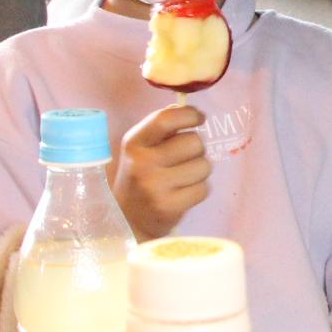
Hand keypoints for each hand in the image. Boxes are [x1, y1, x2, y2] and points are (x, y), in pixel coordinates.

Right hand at [112, 104, 210, 239]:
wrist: (127, 219)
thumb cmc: (140, 176)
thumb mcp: (140, 148)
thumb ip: (162, 129)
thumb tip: (192, 112)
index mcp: (134, 143)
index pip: (166, 118)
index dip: (189, 115)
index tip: (198, 118)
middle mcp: (142, 163)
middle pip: (194, 142)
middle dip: (196, 149)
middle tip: (185, 158)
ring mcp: (156, 187)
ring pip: (204, 166)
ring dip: (199, 170)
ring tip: (183, 177)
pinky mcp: (170, 207)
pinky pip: (203, 189)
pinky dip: (198, 189)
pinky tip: (183, 193)